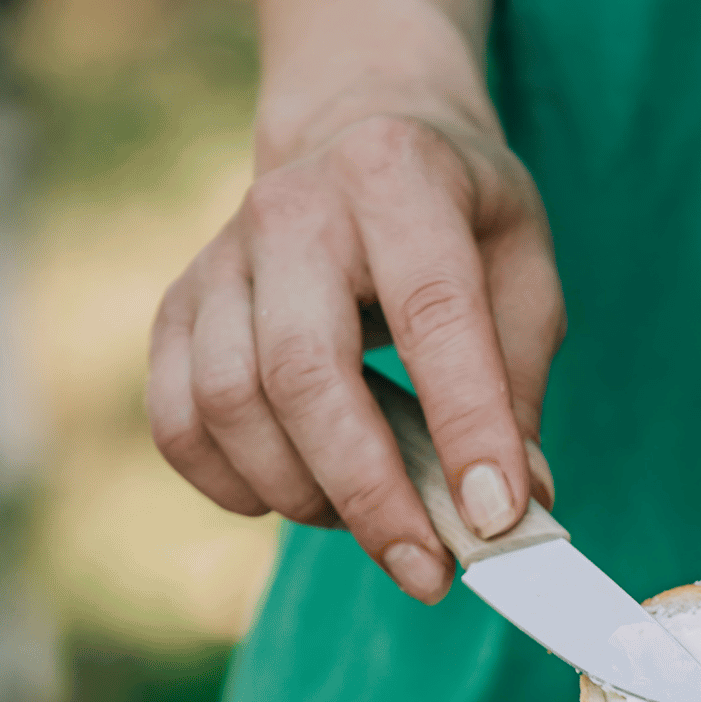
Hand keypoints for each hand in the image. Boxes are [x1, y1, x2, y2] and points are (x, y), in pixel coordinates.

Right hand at [147, 108, 564, 602]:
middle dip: (371, 494)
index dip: (466, 427)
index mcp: (397, 178)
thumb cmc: (460, 214)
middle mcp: (292, 209)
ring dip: (304, 494)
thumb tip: (514, 504)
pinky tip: (297, 497)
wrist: (360, 128)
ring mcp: (221, 257)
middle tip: (430, 573)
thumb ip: (521, 383)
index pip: (433, 315)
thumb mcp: (523, 268)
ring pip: (228, 404)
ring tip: (374, 520)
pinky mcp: (179, 306)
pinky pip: (177, 420)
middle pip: (304, 373)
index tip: (497, 521)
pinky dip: (232, 483)